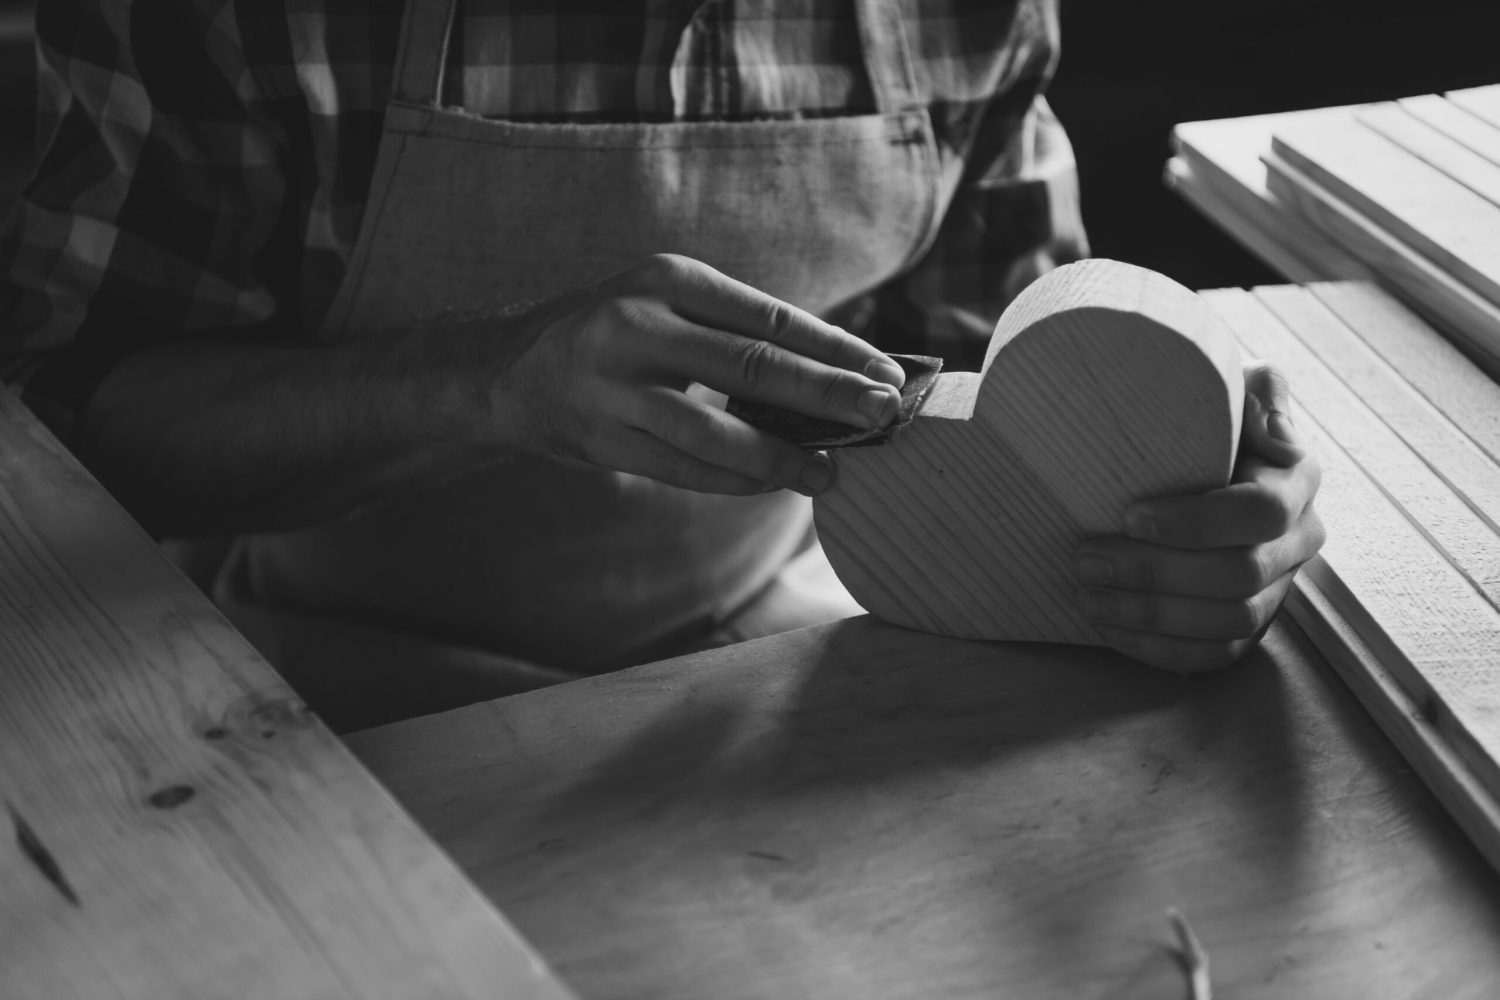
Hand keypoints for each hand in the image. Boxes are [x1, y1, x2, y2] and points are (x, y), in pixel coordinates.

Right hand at [467, 254, 905, 495]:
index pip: (770, 316)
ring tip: (830, 473)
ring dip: (782, 456)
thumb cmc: (611, 333)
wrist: (507, 370)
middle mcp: (638, 323)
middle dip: (828, 396)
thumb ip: (735, 329)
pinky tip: (773, 486)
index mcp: (667, 277)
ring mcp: (613, 386)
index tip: (887, 370)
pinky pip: (682, 468)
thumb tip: (836, 369)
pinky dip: (734, 480)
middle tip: (882, 415)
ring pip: (716, 431)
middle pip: (753, 366)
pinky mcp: (599, 439)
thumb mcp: (665, 301)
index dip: (836, 347)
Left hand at [1072, 362, 1325, 671]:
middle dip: (1155, 573)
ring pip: (1227, 622)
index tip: (1127, 516)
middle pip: (1239, 577)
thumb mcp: (1227, 383)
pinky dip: (1160, 650)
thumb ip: (1256, 388)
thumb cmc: (1201, 416)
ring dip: (1150, 615)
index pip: (1261, 513)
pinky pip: (1215, 655)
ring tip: (1088, 595)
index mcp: (1296, 480)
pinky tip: (1110, 628)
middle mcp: (1298, 540)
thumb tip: (1271, 428)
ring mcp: (1276, 588)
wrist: (1184, 457)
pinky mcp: (1247, 624)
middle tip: (1085, 559)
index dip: (1195, 522)